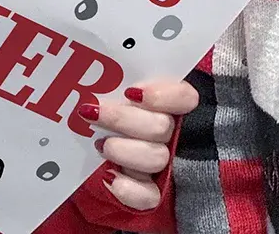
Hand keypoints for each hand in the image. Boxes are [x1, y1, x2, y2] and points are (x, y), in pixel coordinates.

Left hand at [90, 80, 196, 210]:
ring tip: (100, 145)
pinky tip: (109, 177)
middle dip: (123, 119)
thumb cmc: (111, 119)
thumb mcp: (119, 99)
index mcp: (174, 107)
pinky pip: (149, 196)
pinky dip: (128, 188)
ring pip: (156, 157)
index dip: (163, 95)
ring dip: (124, 150)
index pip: (184, 97)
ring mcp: (168, 168)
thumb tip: (109, 82)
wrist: (104, 168)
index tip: (131, 92)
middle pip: (161, 126)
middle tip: (94, 112)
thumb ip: (123, 86)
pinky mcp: (154, 195)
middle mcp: (176, 136)